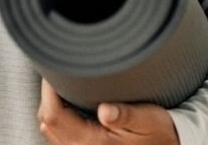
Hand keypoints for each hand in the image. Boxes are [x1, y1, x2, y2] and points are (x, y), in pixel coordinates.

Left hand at [38, 79, 179, 144]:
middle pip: (47, 121)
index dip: (48, 90)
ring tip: (62, 84)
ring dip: (52, 106)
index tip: (53, 69)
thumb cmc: (160, 134)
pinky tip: (70, 102)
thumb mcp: (149, 120)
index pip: (54, 116)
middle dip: (48, 95)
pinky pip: (60, 134)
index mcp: (93, 142)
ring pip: (51, 129)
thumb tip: (105, 110)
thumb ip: (127, 114)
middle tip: (56, 72)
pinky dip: (60, 117)